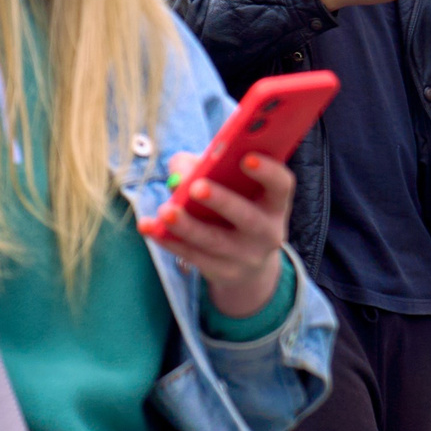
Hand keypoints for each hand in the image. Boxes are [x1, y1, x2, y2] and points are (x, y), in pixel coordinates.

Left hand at [145, 151, 294, 319]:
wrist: (245, 260)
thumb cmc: (231, 203)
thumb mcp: (226, 182)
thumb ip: (203, 165)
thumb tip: (180, 172)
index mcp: (274, 202)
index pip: (281, 185)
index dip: (268, 171)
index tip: (247, 158)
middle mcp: (267, 231)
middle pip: (247, 217)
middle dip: (221, 201)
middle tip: (196, 187)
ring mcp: (247, 256)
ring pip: (215, 241)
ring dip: (187, 226)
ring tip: (165, 210)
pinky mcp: (223, 272)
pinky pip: (193, 256)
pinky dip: (169, 241)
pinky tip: (149, 227)